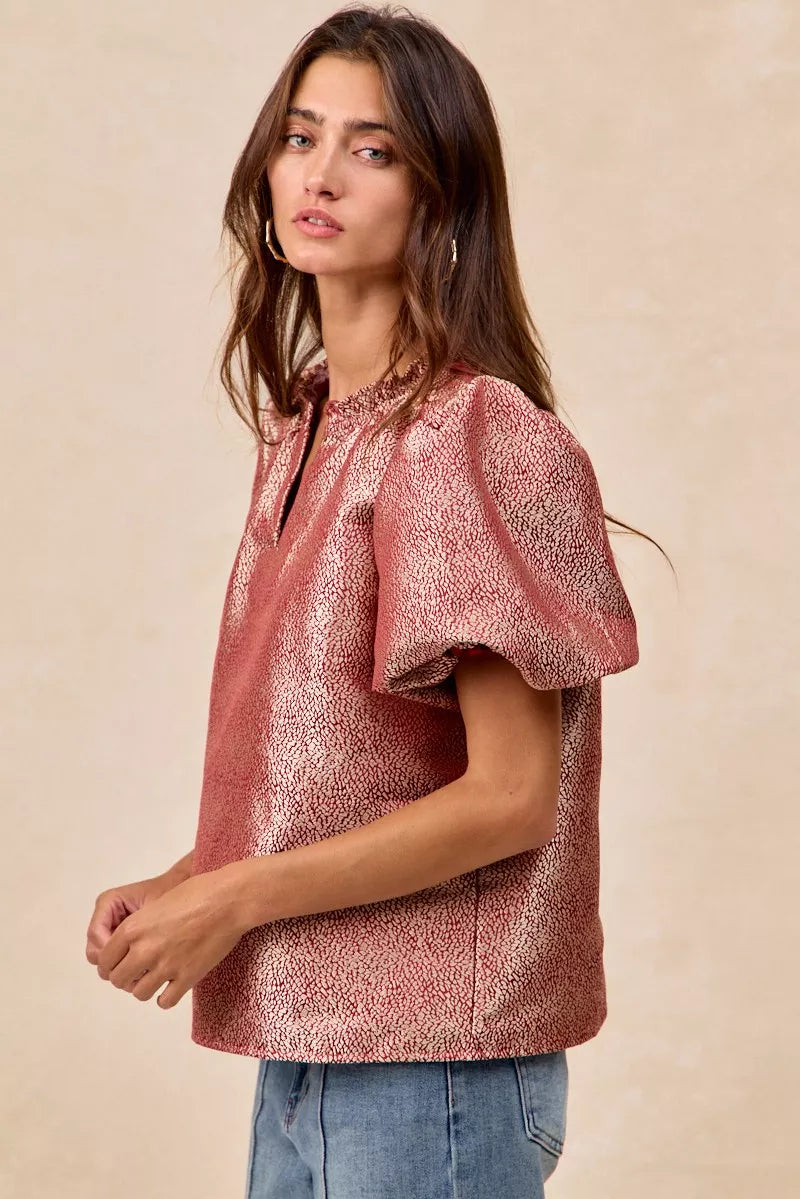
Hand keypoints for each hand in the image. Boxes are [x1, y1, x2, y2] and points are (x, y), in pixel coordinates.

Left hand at [93, 866, 246, 1009]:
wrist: (229, 900)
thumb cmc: (197, 892)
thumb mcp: (157, 903)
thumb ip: (138, 927)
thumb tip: (130, 946)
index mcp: (133, 929)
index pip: (104, 960)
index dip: (110, 965)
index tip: (119, 964)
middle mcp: (144, 950)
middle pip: (118, 980)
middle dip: (125, 978)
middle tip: (137, 972)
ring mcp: (166, 966)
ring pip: (139, 993)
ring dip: (145, 988)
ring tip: (156, 978)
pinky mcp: (187, 977)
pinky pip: (165, 1001)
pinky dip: (166, 997)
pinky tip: (172, 986)